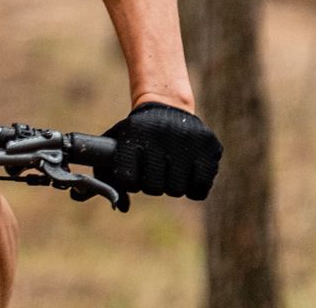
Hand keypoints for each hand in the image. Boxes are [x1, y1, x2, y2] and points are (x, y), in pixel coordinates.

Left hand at [98, 102, 221, 202]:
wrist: (167, 106)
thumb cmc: (137, 135)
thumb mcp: (116, 144)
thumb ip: (106, 175)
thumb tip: (121, 208)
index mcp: (133, 133)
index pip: (127, 179)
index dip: (130, 182)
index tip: (133, 174)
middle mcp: (160, 134)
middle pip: (153, 188)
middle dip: (153, 184)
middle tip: (154, 172)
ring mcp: (187, 140)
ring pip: (177, 190)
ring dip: (172, 186)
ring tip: (170, 171)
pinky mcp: (209, 146)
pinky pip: (200, 187)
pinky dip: (193, 189)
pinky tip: (187, 174)